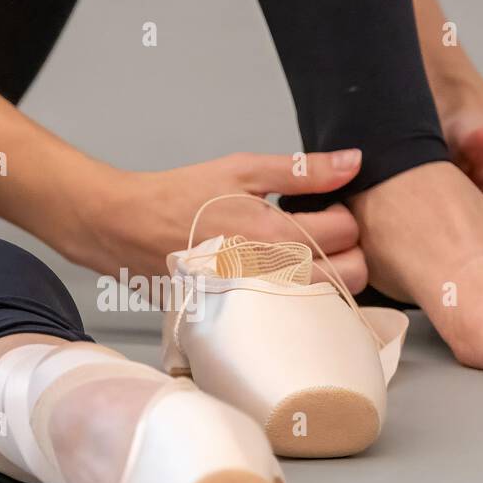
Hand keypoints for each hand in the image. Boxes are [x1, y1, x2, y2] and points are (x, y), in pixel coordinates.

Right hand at [73, 149, 369, 291]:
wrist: (129, 229)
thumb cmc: (181, 197)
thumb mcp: (242, 169)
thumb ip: (303, 169)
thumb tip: (354, 163)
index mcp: (274, 234)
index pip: (347, 230)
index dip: (344, 212)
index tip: (326, 206)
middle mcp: (271, 276)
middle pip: (351, 275)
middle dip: (349, 251)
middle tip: (324, 234)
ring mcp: (258, 303)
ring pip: (328, 301)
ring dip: (329, 276)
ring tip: (302, 254)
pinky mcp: (244, 319)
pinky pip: (294, 316)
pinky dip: (301, 298)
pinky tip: (280, 276)